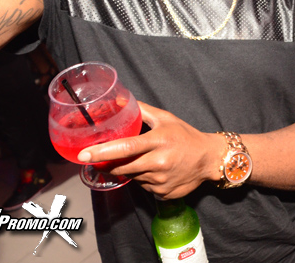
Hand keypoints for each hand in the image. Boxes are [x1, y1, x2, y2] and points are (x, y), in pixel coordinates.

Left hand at [78, 101, 224, 198]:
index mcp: (159, 141)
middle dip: (109, 165)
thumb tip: (119, 101)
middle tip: (103, 160)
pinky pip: (144, 188)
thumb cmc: (186, 136)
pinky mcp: (163, 193)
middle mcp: (159, 162)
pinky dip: (144, 180)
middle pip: (123, 167)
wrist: (209, 159)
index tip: (85, 154)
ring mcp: (161, 180)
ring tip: (145, 160)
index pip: (126, 147)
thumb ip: (142, 111)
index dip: (103, 152)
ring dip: (130, 171)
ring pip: (132, 178)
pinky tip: (156, 171)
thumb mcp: (166, 119)